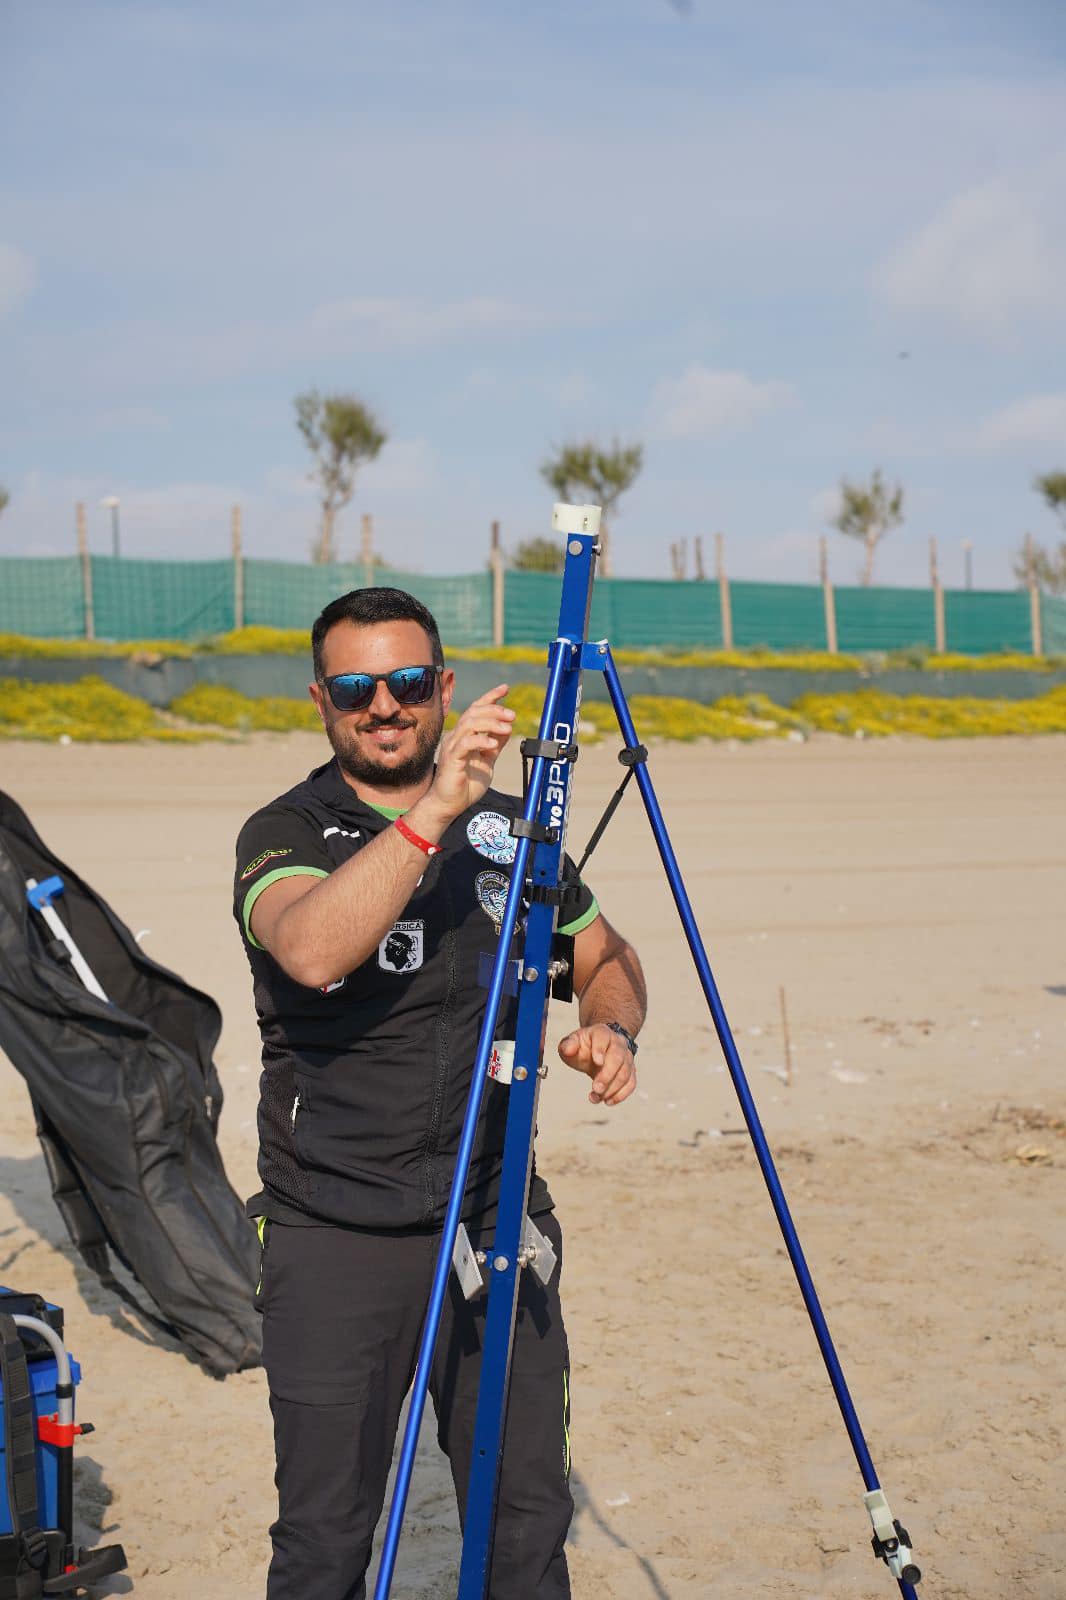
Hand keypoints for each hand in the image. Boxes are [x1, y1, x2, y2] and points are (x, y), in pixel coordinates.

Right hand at [429, 685, 515, 819]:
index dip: (490, 697)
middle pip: (474, 712)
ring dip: (491, 723)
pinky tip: (493, 743)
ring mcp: (452, 746)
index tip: (505, 688)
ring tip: (508, 728)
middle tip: (512, 715)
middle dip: (495, 710)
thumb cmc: (466, 784)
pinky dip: (481, 740)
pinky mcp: (452, 759)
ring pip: (470, 724)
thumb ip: (495, 745)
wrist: (449, 805)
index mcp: (465, 735)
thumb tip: (508, 728)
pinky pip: (466, 743)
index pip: (476, 709)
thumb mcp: (487, 761)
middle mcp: (457, 737)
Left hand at [558, 1024, 636, 1106]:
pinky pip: (631, 1083)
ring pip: (625, 1072)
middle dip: (607, 1075)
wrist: (599, 1048)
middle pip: (617, 1057)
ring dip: (612, 1088)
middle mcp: (618, 1043)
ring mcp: (626, 1057)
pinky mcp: (630, 1071)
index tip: (597, 1062)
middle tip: (596, 1089)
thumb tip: (568, 1050)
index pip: (603, 1037)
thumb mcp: (571, 1043)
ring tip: (596, 1097)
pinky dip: (620, 1094)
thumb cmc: (583, 1047)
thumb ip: (568, 1045)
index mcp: (601, 1033)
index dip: (600, 1049)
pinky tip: (608, 1101)